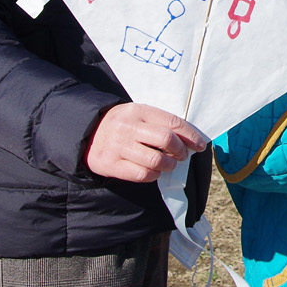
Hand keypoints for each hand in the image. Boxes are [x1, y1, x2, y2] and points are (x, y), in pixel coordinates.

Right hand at [85, 102, 208, 183]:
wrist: (87, 132)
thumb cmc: (121, 124)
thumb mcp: (138, 114)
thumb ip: (159, 123)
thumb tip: (189, 140)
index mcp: (138, 111)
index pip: (172, 122)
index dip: (190, 135)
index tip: (200, 145)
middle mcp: (128, 127)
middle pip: (166, 140)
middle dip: (180, 151)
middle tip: (182, 156)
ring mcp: (119, 146)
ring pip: (156, 160)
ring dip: (169, 165)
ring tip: (168, 165)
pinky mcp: (112, 164)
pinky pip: (142, 174)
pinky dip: (154, 175)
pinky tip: (154, 172)